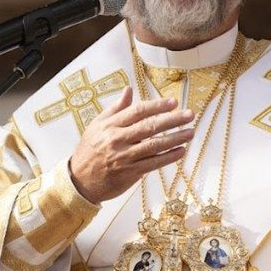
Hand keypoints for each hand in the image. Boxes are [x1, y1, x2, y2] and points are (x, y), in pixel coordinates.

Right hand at [67, 88, 194, 204]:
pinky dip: (168, 157)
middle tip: (189, 114)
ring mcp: (124, 157)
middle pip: (149, 126)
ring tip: (190, 132)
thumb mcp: (97, 126)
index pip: (138, 112)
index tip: (173, 102)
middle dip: (172, 120)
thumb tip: (129, 90)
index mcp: (110, 125)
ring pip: (154, 145)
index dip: (157, 106)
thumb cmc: (89, 150)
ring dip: (175, 138)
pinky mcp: (130, 173)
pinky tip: (181, 151)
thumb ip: (116, 109)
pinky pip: (153, 163)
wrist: (79, 180)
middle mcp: (117, 140)